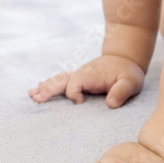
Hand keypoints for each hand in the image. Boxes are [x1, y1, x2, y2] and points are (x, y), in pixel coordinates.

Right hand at [28, 55, 144, 107]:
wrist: (125, 58)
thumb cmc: (128, 72)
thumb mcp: (131, 82)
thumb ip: (122, 92)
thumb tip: (110, 104)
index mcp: (92, 75)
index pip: (75, 83)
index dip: (73, 93)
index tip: (79, 103)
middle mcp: (82, 73)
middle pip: (61, 80)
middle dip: (48, 89)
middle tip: (36, 99)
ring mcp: (79, 75)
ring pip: (58, 79)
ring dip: (45, 87)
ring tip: (32, 95)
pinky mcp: (78, 78)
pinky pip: (60, 80)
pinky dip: (49, 84)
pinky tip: (38, 89)